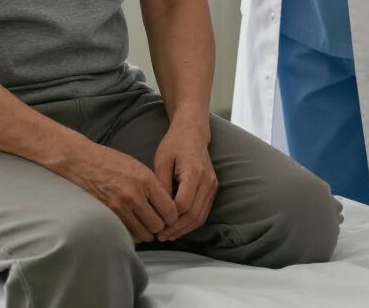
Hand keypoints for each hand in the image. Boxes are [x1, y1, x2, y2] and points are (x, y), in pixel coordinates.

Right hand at [66, 142, 177, 242]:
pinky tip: (133, 225)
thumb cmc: (111, 161)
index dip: (172, 216)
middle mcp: (135, 195)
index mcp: (145, 179)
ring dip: (147, 232)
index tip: (170, 217)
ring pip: (144, 233)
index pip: (169, 209)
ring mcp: (120, 207)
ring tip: (145, 225)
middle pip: (158, 225)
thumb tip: (165, 205)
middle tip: (158, 222)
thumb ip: (152, 185)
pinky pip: (128, 233)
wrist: (83, 162)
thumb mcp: (137, 166)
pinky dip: (133, 233)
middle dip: (160, 226)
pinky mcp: (109, 215)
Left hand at [153, 121, 217, 241]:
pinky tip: (178, 227)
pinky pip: (204, 212)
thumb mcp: (162, 160)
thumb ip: (161, 184)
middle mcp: (207, 181)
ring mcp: (212, 186)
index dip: (170, 217)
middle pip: (194, 214)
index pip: (183, 204)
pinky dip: (192, 223)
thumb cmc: (174, 144)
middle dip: (177, 228)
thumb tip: (158, 209)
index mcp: (194, 171)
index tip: (156, 224)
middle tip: (161, 236)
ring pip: (200, 217)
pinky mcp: (213, 189)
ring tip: (168, 235)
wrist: (192, 132)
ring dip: (184, 229)